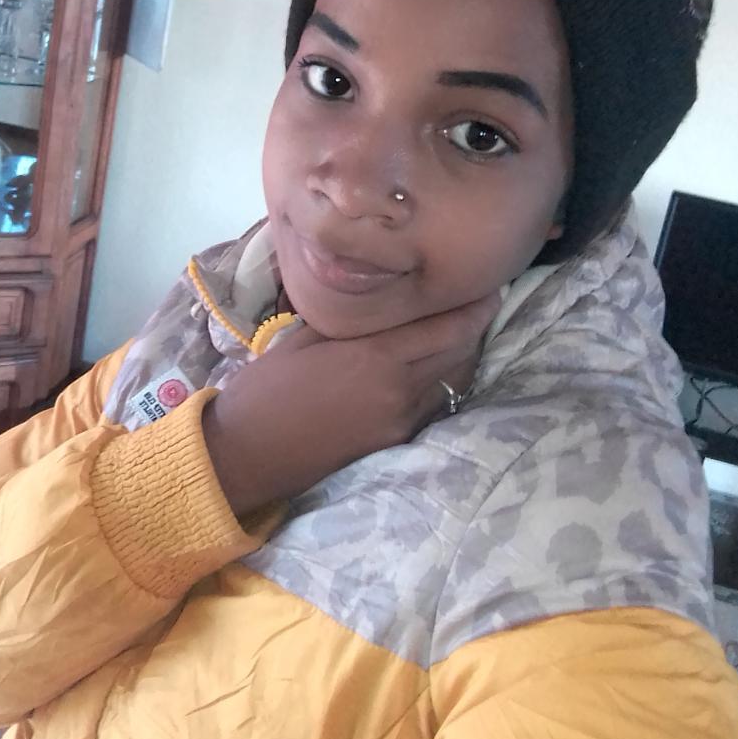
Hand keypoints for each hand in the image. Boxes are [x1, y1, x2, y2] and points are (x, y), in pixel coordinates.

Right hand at [202, 292, 499, 516]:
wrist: (247, 453)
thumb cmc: (267, 388)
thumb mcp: (304, 338)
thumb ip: (351, 320)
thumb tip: (381, 295)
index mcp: (375, 357)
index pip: (446, 328)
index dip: (475, 307)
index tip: (490, 286)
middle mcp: (398, 390)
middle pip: (460, 354)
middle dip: (474, 327)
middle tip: (479, 301)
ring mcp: (400, 421)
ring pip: (453, 381)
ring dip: (462, 355)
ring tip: (460, 330)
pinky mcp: (394, 441)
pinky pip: (434, 403)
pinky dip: (443, 381)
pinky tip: (433, 366)